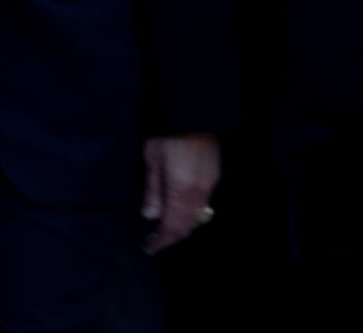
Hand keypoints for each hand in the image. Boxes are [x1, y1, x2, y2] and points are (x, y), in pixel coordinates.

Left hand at [140, 132, 219, 253]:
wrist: (195, 115)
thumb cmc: (168, 136)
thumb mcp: (153, 160)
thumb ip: (153, 191)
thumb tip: (150, 216)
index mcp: (181, 191)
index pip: (172, 227)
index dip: (160, 241)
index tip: (149, 247)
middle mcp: (198, 193)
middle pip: (187, 226)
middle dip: (171, 236)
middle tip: (155, 240)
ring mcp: (209, 186)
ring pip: (197, 218)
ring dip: (182, 227)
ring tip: (164, 227)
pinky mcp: (214, 178)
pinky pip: (202, 206)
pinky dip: (190, 215)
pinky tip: (179, 210)